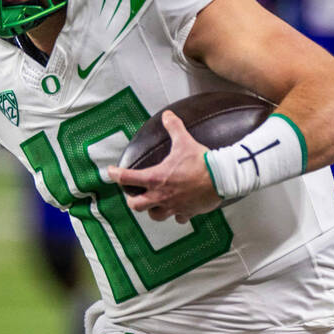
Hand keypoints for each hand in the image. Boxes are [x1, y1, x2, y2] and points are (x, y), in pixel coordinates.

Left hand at [106, 111, 222, 223]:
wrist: (222, 178)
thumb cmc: (201, 161)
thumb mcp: (184, 142)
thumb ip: (173, 128)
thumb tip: (168, 115)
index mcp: (155, 178)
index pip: (126, 178)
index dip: (115, 175)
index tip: (110, 172)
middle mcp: (161, 195)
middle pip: (136, 205)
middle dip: (132, 200)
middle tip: (134, 194)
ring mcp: (173, 206)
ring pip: (155, 215)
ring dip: (152, 210)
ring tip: (153, 203)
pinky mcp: (187, 212)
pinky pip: (178, 218)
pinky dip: (176, 215)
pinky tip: (178, 209)